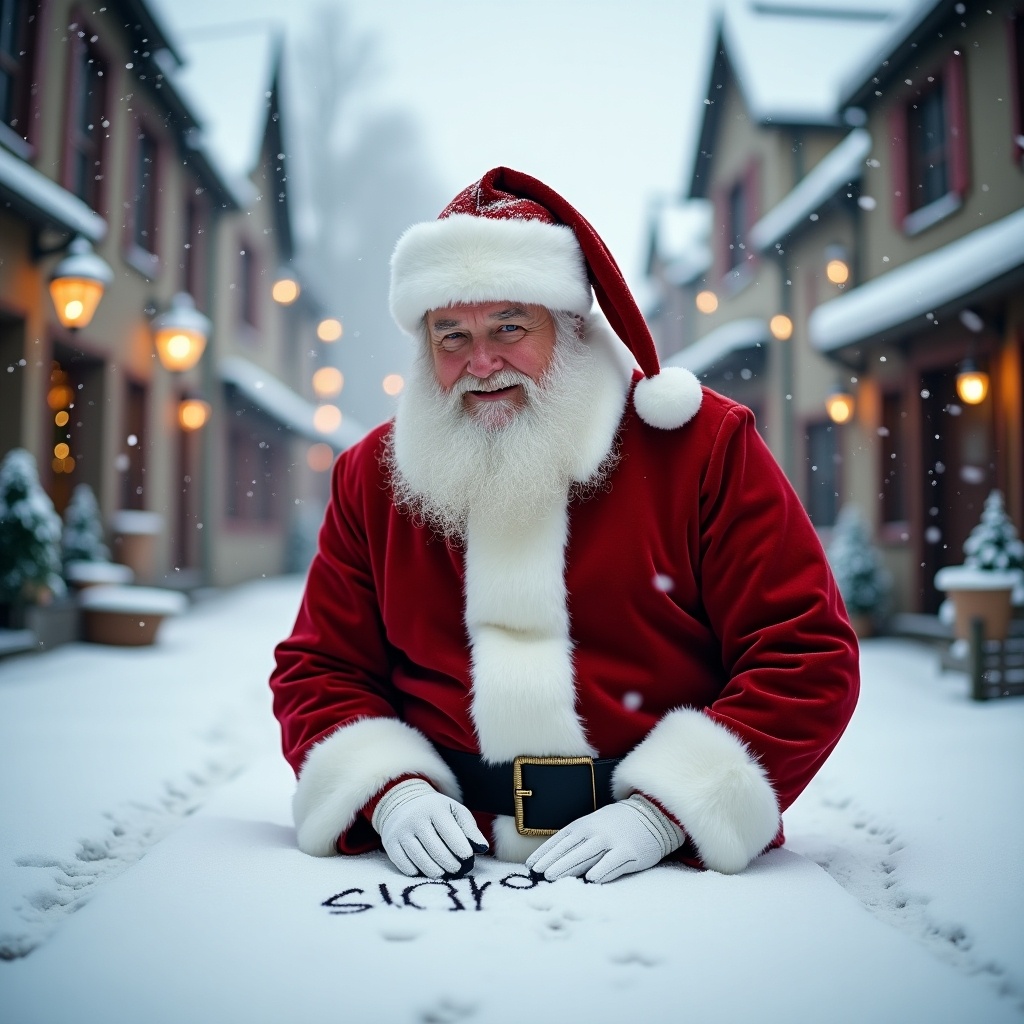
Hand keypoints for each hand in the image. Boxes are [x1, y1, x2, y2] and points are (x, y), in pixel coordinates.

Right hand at [371, 778, 488, 879]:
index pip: (450, 833)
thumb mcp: (454, 811)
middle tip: (457, 870)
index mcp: (434, 808)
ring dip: (435, 871)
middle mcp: (415, 818)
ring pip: (420, 860)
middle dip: (450, 864)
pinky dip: (416, 871)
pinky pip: (405, 865)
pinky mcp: (390, 843)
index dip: (461, 849)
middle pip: (436, 850)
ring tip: (444, 872)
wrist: (402, 802)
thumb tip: (482, 848)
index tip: (467, 859)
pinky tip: (424, 870)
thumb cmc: (435, 811)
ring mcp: (401, 831)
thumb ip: (470, 828)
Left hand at [525, 794, 684, 883]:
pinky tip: (591, 879)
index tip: (530, 866)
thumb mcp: (593, 825)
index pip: (560, 840)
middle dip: (552, 861)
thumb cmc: (615, 825)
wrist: (650, 815)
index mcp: (584, 825)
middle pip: (570, 848)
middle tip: (538, 874)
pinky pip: (613, 862)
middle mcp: (595, 832)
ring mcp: (612, 841)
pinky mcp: (629, 852)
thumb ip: (576, 840)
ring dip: (568, 866)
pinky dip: (602, 870)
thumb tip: (553, 860)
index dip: (544, 853)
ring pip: (586, 855)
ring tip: (552, 876)